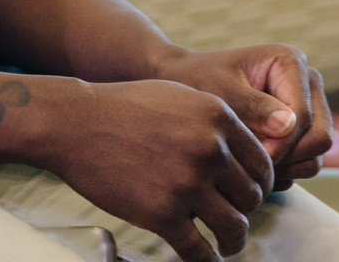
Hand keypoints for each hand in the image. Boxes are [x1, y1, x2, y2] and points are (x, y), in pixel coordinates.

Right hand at [43, 78, 272, 261]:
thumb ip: (215, 120)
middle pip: (252, 197)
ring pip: (234, 227)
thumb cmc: (124, 107)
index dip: (261, 184)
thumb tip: (240, 151)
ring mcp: (186, 183)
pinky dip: (207, 261)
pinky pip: (198, 250)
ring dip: (234, 242)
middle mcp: (209, 149)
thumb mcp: (181, 95)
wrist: (76, 123)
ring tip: (228, 245)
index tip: (251, 196)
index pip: (262, 163)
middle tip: (234, 217)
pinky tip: (206, 260)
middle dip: (246, 211)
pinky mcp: (162, 213)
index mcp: (218, 117)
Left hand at [155, 44, 332, 186]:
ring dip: (286, 167)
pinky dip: (284, 170)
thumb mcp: (219, 92)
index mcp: (290, 62)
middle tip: (250, 165)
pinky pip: (306, 161)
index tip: (248, 155)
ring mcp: (309, 106)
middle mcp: (308, 82)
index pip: (304, 117)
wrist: (187, 84)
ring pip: (316, 153)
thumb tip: (289, 126)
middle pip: (320, 138)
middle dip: (287, 157)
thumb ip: (253, 108)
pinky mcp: (303, 129)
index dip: (280, 144)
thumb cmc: (199, 82)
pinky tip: (253, 165)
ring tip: (248, 165)